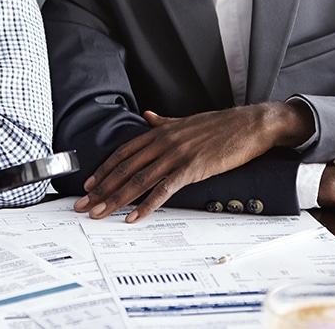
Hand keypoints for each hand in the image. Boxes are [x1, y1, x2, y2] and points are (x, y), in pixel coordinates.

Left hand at [74, 102, 313, 222]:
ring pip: (139, 180)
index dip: (104, 169)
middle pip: (125, 169)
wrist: (250, 124)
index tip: (90, 185)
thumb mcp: (186, 121)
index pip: (123, 152)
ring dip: (117, 199)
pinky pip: (164, 189)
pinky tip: (135, 216)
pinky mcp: (192, 168)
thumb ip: (163, 122)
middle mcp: (163, 142)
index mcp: (160, 132)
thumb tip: (147, 117)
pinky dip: (147, 205)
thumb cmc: (221, 125)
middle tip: (84, 206)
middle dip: (102, 190)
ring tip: (101, 214)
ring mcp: (176, 155)